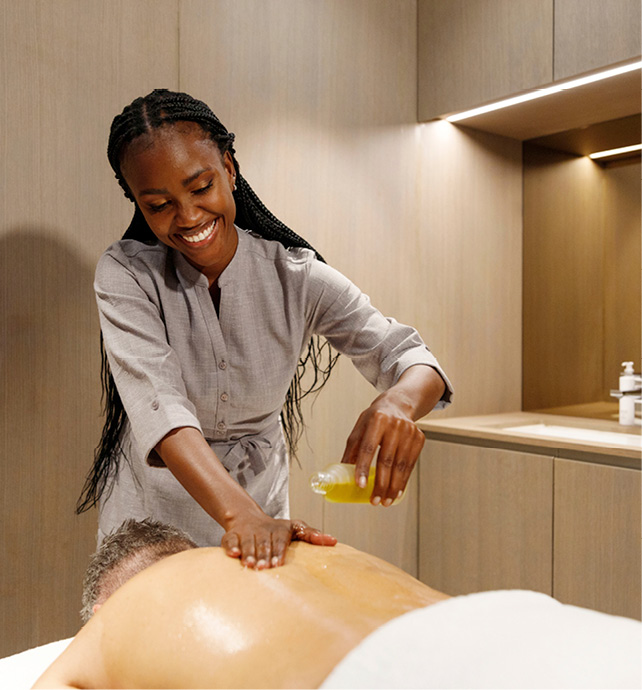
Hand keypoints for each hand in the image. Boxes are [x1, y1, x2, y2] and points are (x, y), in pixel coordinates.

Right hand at [221, 512, 336, 568]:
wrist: (248, 518)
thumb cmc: (276, 530)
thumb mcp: (296, 528)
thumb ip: (312, 535)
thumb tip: (334, 541)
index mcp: (279, 529)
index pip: (279, 540)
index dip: (278, 551)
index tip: (278, 563)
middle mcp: (262, 530)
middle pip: (263, 543)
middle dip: (263, 556)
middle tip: (263, 569)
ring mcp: (247, 532)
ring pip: (247, 542)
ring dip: (248, 553)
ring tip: (249, 565)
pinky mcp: (232, 535)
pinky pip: (229, 540)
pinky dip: (230, 547)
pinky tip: (233, 555)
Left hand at [341, 396, 424, 505]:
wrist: (398, 404)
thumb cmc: (375, 419)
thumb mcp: (360, 428)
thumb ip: (352, 449)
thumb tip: (343, 473)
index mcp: (376, 419)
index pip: (368, 447)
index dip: (364, 468)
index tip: (361, 485)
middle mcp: (394, 424)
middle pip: (386, 460)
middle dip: (380, 484)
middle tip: (374, 501)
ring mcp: (409, 431)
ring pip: (400, 465)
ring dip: (393, 487)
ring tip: (385, 502)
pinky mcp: (419, 438)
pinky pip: (410, 464)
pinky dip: (403, 481)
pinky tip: (397, 492)